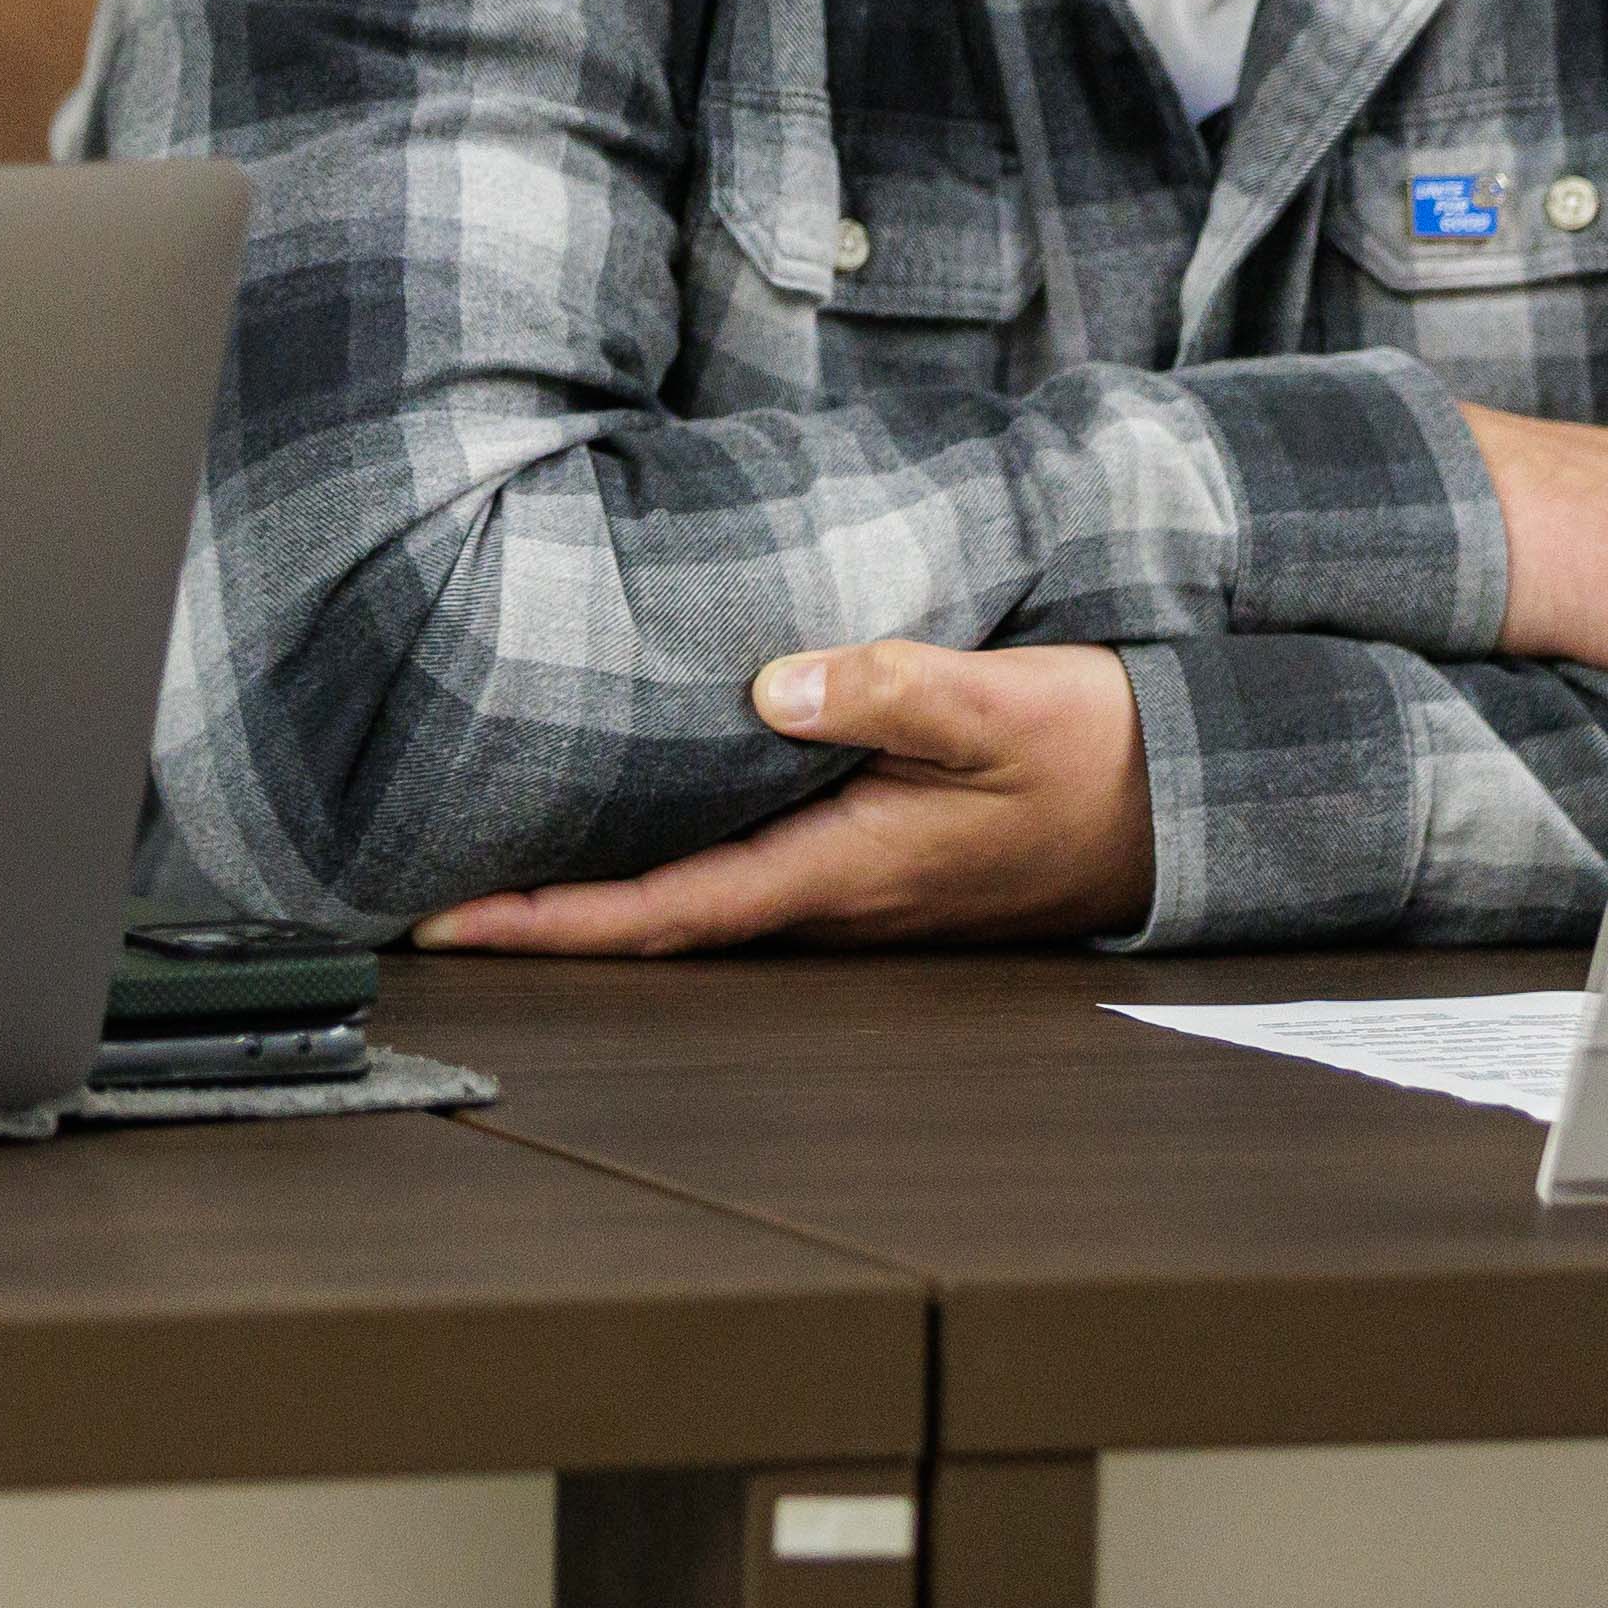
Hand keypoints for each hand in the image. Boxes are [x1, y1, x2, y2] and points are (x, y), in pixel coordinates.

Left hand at [408, 642, 1152, 953]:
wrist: (1184, 801)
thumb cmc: (1096, 753)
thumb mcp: (1000, 701)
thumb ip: (890, 688)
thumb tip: (774, 684)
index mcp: (843, 869)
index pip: (665, 910)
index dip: (551, 922)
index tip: (450, 923)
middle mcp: (831, 899)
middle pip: (656, 924)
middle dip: (539, 920)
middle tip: (422, 902)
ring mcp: (849, 889)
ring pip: (692, 904)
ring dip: (592, 900)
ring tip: (488, 866)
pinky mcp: (867, 865)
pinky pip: (736, 877)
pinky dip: (659, 869)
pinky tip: (617, 828)